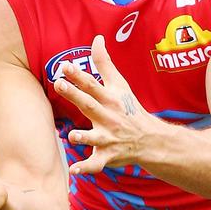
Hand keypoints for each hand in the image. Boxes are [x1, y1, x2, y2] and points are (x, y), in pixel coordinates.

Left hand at [54, 35, 156, 174]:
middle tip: (59, 84)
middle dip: (75, 96)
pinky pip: (97, 164)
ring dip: (84, 137)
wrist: (151, 139)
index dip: (78, 75)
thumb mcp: (119, 84)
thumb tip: (97, 38)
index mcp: (110, 99)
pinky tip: (74, 171)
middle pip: (90, 105)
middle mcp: (109, 117)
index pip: (92, 84)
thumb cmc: (129, 108)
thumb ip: (104, 63)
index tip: (64, 65)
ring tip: (72, 135)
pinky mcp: (108, 156)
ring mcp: (109, 138)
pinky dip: (87, 168)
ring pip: (95, 138)